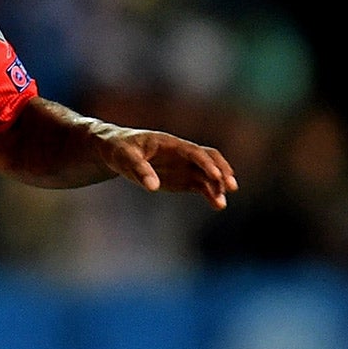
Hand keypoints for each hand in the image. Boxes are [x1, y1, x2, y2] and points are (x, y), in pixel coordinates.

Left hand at [101, 128, 236, 207]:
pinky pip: (201, 185)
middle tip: (230, 186)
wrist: (116, 150)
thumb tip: (153, 187)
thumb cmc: (120, 149)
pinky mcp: (182, 178)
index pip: (194, 151)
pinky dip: (210, 193)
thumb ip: (139, 170)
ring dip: (217, 187)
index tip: (215, 175)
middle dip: (221, 171)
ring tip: (220, 204)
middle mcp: (182, 153)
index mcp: (170, 144)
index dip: (205, 163)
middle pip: (209, 159)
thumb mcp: (125, 157)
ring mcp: (183, 165)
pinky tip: (217, 204)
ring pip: (207, 175)